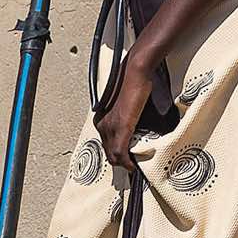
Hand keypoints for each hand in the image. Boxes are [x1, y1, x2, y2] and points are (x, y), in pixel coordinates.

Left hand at [95, 53, 153, 171]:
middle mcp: (102, 123)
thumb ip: (127, 117)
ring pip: (113, 155)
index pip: (106, 143)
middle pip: (108, 152)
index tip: (126, 159)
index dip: (116, 154)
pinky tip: (133, 166)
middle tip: (131, 166)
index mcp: (101, 117)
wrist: (135, 71)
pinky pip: (120, 152)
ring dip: (124, 163)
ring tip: (134, 166)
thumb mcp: (126, 104)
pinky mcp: (121, 126)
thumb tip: (136, 127)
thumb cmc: (133, 82)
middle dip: (120, 161)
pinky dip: (127, 162)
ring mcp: (111, 126)